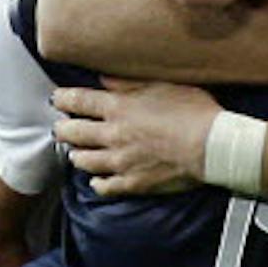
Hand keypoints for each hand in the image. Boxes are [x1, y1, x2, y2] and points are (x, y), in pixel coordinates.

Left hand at [52, 78, 219, 196]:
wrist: (211, 146)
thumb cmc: (193, 110)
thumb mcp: (162, 84)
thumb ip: (129, 82)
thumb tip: (103, 79)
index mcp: (118, 107)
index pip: (78, 101)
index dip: (62, 99)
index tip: (56, 99)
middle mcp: (113, 135)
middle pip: (73, 133)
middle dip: (63, 129)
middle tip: (61, 128)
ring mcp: (120, 161)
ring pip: (84, 161)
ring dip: (76, 155)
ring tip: (75, 153)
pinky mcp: (132, 183)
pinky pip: (104, 187)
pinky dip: (97, 184)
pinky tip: (96, 181)